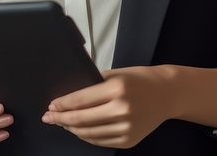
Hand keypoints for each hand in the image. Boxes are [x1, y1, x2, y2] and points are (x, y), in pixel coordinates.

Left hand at [42, 66, 170, 148]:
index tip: (51, 105)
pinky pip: (101, 141)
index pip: (80, 100)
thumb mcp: (116, 74)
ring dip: (72, 128)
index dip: (62, 104)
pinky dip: (87, 136)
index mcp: (116, 89)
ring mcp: (126, 128)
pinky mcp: (129, 140)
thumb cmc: (141, 80)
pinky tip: (79, 130)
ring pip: (89, 133)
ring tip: (63, 123)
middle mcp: (122, 110)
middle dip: (61, 118)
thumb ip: (94, 84)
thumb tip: (69, 97)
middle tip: (49, 117)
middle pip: (81, 119)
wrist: (167, 93)